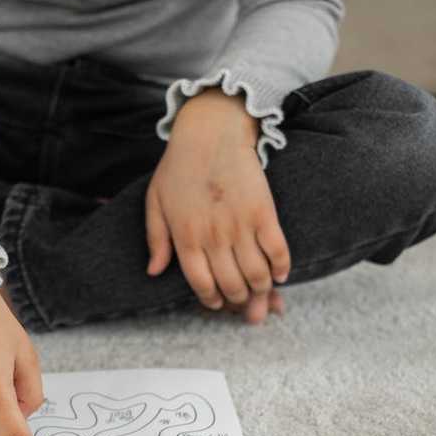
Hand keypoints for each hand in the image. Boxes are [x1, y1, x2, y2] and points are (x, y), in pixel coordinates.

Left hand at [145, 88, 290, 324]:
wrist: (211, 132)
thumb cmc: (179, 166)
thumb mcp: (155, 202)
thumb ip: (155, 239)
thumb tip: (154, 272)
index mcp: (186, 237)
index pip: (201, 284)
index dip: (212, 299)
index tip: (218, 303)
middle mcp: (213, 237)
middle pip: (232, 285)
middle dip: (240, 301)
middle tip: (244, 303)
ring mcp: (240, 225)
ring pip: (256, 274)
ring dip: (262, 291)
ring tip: (263, 293)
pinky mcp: (264, 212)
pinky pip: (277, 250)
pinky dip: (282, 268)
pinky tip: (281, 275)